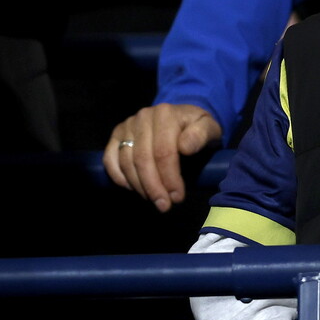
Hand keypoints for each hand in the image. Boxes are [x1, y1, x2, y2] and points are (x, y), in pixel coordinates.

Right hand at [103, 104, 222, 211]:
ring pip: (126, 162)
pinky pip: (110, 160)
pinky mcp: (116, 135)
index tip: (177, 197)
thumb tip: (185, 148)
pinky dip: (119, 178)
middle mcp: (143, 117)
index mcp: (165, 114)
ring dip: (139, 186)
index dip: (169, 178)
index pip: (164, 152)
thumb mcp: (209, 128)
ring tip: (153, 200)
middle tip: (164, 205)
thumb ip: (201, 135)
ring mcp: (127, 125)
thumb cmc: (196, 128)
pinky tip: (133, 189)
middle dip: (153, 187)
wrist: (181, 118)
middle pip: (143, 159)